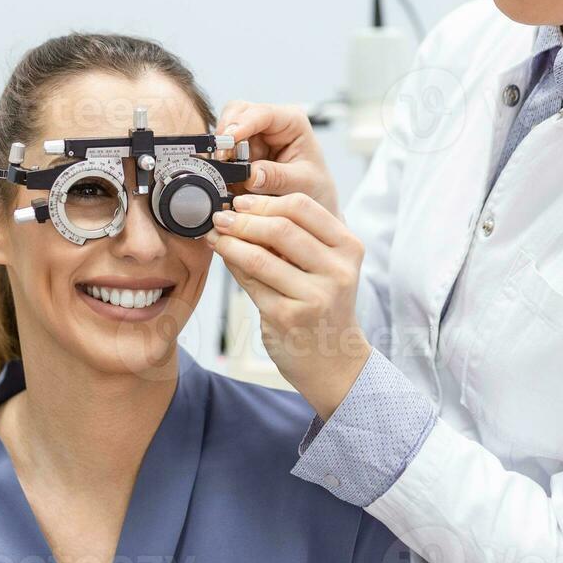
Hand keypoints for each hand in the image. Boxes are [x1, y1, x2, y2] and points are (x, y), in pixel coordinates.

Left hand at [207, 192, 370, 419]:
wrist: (334, 361)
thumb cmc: (324, 305)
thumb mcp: (325, 266)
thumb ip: (297, 237)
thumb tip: (244, 208)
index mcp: (349, 247)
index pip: (303, 207)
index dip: (266, 201)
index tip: (241, 201)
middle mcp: (337, 271)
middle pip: (280, 228)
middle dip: (243, 219)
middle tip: (220, 217)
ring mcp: (314, 296)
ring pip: (260, 255)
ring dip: (229, 241)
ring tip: (214, 235)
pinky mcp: (288, 317)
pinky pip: (250, 282)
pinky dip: (232, 264)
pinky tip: (223, 257)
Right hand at [215, 101, 339, 218]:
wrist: (310, 208)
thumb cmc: (315, 187)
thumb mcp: (303, 184)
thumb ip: (278, 178)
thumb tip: (250, 174)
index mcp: (292, 121)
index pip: (263, 113)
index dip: (242, 123)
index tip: (228, 139)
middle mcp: (269, 124)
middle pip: (236, 114)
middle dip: (226, 135)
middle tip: (222, 159)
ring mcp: (252, 137)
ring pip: (224, 133)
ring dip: (222, 153)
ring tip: (228, 175)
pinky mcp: (239, 153)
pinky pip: (221, 153)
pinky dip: (220, 166)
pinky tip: (226, 180)